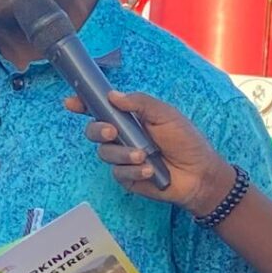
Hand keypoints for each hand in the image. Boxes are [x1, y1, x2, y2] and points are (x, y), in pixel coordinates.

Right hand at [65, 91, 236, 216]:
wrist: (200, 174)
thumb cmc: (186, 140)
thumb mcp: (166, 114)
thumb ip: (140, 103)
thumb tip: (113, 95)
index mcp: (130, 117)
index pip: (101, 109)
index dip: (83, 104)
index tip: (71, 103)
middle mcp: (123, 136)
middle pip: (94, 131)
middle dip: (98, 130)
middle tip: (112, 132)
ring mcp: (123, 157)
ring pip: (105, 153)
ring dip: (122, 154)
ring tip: (144, 156)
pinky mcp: (127, 177)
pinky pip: (117, 172)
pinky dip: (132, 170)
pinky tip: (149, 170)